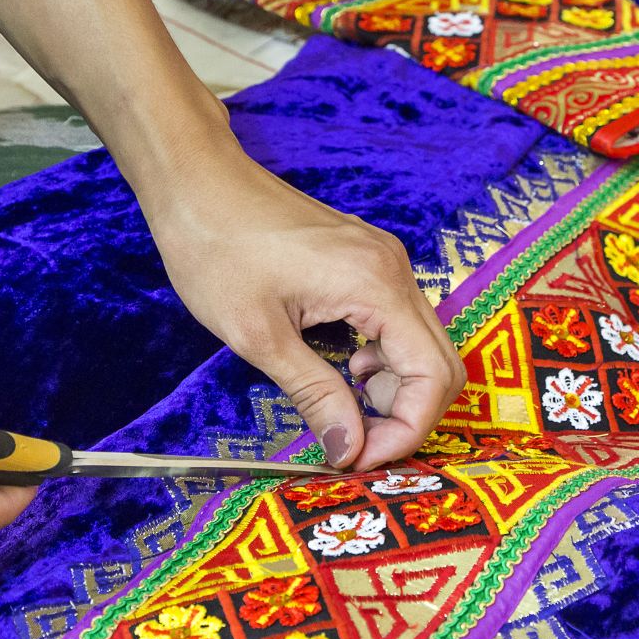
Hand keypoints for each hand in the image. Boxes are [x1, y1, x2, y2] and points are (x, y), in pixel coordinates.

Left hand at [146, 150, 465, 471]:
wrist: (196, 180)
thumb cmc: (217, 248)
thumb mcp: (260, 335)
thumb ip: (314, 394)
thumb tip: (348, 450)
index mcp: (377, 285)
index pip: (433, 375)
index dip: (406, 430)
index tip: (358, 458)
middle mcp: (395, 270)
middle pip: (442, 362)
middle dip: (406, 415)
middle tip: (354, 444)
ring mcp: (384, 261)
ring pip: (423, 344)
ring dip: (394, 388)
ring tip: (342, 408)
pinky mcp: (367, 261)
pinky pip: (399, 322)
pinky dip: (382, 359)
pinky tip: (341, 368)